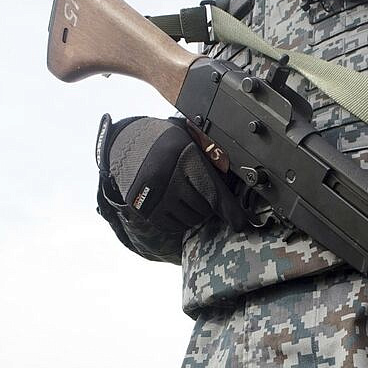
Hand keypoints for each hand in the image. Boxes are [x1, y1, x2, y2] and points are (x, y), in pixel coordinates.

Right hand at [97, 114, 241, 231]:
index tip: (240, 223)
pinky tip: (175, 203)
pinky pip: (173, 226)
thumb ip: (211, 160)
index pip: (212, 189)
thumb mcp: (190, 141)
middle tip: (200, 190)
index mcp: (184, 157)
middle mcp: (168, 178)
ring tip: (186, 194)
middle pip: (203, 208)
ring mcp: (154, 196)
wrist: (127, 144)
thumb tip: (233, 187)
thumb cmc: (166, 142)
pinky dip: (179, 219)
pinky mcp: (143, 208)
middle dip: (208, 204)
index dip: (229, 209)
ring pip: (190, 219)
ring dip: (195, 213)